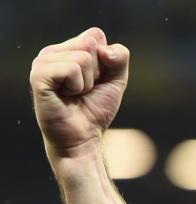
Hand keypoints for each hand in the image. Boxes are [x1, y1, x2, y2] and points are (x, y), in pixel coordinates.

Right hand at [30, 27, 128, 160]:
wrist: (83, 138)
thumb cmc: (95, 110)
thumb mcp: (116, 81)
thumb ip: (119, 58)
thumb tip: (104, 48)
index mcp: (68, 48)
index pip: (96, 36)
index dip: (105, 61)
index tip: (95, 81)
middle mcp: (52, 51)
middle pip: (90, 45)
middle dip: (97, 73)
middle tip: (84, 90)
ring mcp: (43, 62)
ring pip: (82, 58)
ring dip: (86, 83)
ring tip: (74, 94)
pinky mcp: (38, 75)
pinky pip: (70, 69)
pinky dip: (76, 86)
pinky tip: (66, 96)